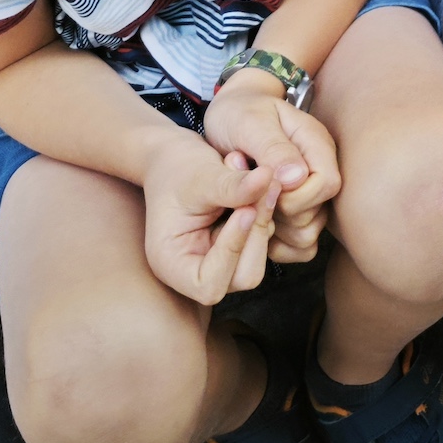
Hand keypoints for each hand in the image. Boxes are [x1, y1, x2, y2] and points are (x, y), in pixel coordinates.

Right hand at [141, 133, 280, 302]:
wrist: (177, 158)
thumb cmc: (178, 169)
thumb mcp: (201, 176)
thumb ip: (232, 186)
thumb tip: (269, 178)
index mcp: (173, 265)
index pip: (209, 284)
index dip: (232, 251)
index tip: (244, 210)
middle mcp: (197, 270)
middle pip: (244, 277)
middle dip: (257, 233)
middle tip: (266, 186)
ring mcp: (222, 261)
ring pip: (260, 258)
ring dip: (265, 218)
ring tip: (260, 177)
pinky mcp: (241, 245)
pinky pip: (265, 238)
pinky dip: (267, 211)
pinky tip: (259, 182)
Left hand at [202, 71, 341, 262]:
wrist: (230, 112)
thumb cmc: (238, 113)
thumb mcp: (248, 123)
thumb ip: (273, 149)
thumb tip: (298, 178)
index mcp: (316, 144)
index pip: (327, 184)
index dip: (295, 197)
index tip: (262, 191)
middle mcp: (319, 169)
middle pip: (317, 213)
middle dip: (279, 214)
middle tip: (247, 197)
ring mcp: (309, 190)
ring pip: (307, 233)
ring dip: (274, 230)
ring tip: (247, 207)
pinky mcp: (296, 207)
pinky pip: (296, 243)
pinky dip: (274, 243)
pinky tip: (252, 224)